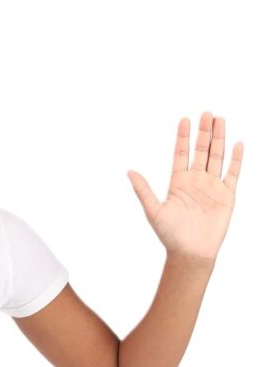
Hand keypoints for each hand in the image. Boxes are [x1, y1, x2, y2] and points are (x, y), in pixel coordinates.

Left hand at [126, 111, 243, 263]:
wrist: (190, 253)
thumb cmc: (170, 235)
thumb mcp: (153, 211)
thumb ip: (144, 190)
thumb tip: (129, 172)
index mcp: (178, 182)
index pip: (181, 153)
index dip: (183, 137)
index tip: (184, 119)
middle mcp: (196, 181)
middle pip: (201, 151)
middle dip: (203, 132)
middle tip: (206, 113)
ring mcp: (212, 187)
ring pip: (217, 157)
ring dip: (219, 139)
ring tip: (220, 120)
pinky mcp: (226, 196)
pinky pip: (233, 173)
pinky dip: (236, 159)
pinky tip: (238, 144)